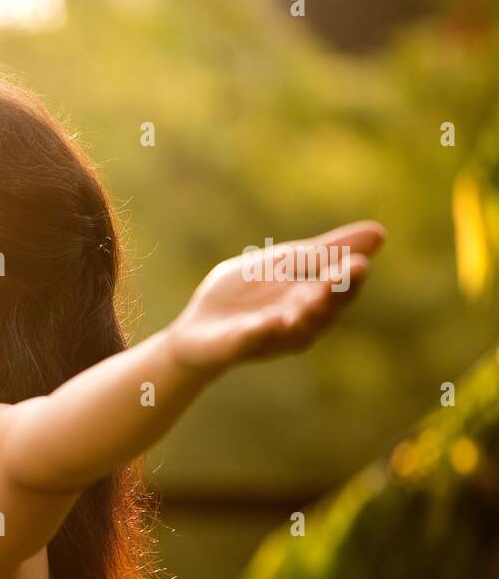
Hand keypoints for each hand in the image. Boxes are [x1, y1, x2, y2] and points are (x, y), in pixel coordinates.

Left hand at [166, 220, 385, 374]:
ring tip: (312, 295)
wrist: (198, 328)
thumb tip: (380, 233)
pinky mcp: (237, 346)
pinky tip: (272, 320)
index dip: (351, 277)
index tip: (361, 260)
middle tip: (351, 271)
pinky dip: (262, 331)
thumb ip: (324, 252)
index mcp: (312, 300)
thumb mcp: (284, 263)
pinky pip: (252, 340)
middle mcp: (299, 324)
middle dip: (336, 292)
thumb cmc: (245, 295)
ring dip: (306, 312)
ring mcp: (269, 337)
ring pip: (295, 329)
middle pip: (324, 311)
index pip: (340, 289)